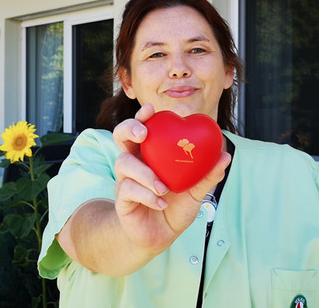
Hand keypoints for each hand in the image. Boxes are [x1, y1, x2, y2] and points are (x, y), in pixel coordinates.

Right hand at [113, 104, 230, 253]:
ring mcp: (124, 181)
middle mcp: (134, 163)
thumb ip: (206, 175)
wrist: (160, 236)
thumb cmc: (175, 207)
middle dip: (129, 129)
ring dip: (144, 172)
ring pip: (123, 163)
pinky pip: (128, 190)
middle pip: (120, 136)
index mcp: (150, 155)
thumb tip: (225, 155)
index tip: (151, 109)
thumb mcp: (195, 192)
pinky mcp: (122, 200)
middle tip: (143, 134)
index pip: (142, 129)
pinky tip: (162, 204)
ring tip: (163, 187)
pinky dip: (147, 196)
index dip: (143, 117)